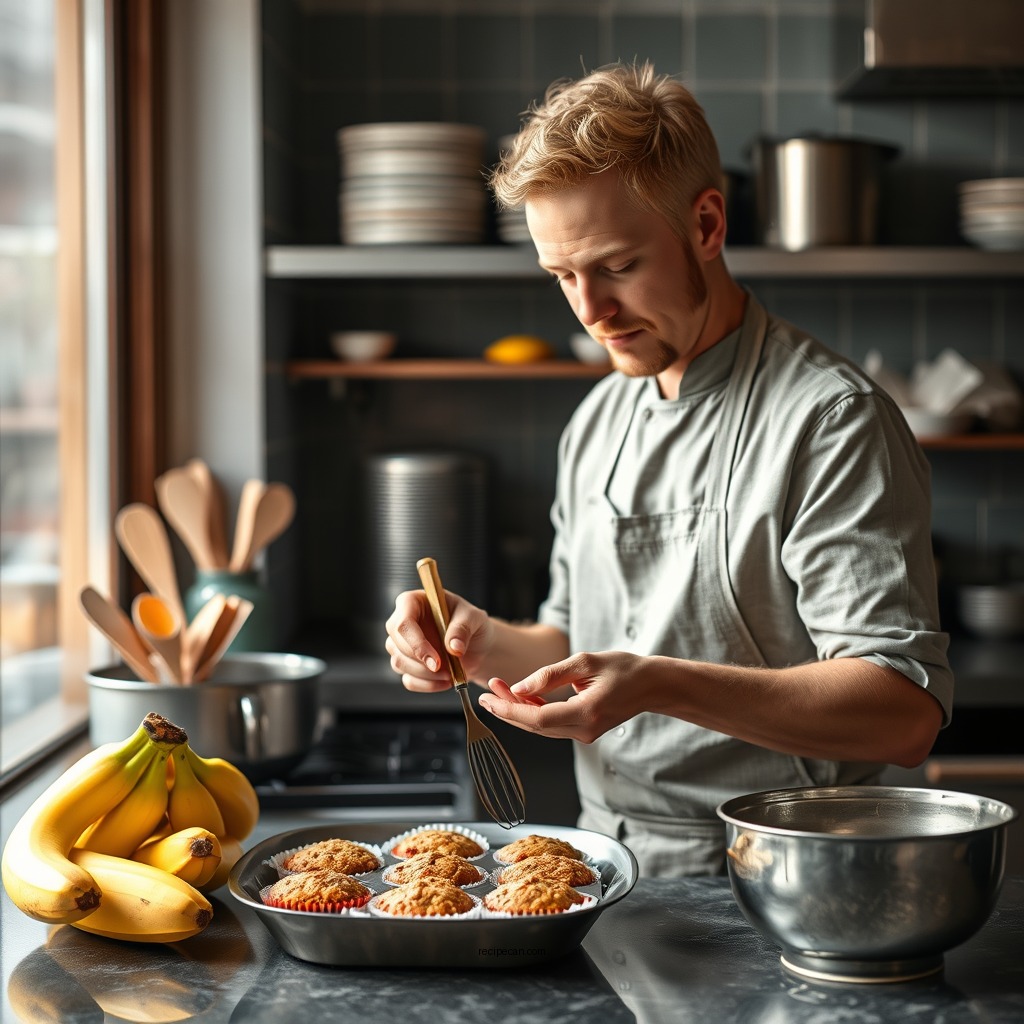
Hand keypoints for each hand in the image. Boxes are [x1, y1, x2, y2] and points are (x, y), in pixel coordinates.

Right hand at [384, 588, 493, 692]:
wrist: (478, 644)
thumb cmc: (472, 623)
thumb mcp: (474, 618)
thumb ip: (463, 628)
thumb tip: (453, 647)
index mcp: (413, 602)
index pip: (403, 622)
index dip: (416, 643)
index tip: (436, 661)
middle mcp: (401, 622)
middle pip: (396, 644)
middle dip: (421, 662)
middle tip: (447, 671)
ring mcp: (401, 645)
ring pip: (399, 663)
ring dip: (426, 675)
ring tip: (451, 674)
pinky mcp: (407, 665)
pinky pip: (408, 680)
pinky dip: (428, 685)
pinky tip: (446, 682)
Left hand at [478, 650, 650, 742]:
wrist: (652, 686)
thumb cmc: (623, 668)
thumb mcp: (585, 662)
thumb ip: (550, 675)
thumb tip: (518, 687)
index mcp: (587, 712)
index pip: (538, 718)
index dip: (510, 710)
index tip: (489, 698)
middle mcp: (585, 730)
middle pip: (535, 726)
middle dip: (508, 709)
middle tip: (487, 690)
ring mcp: (585, 734)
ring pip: (541, 727)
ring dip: (518, 710)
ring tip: (498, 688)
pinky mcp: (584, 732)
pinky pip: (552, 725)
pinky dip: (533, 712)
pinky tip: (521, 696)